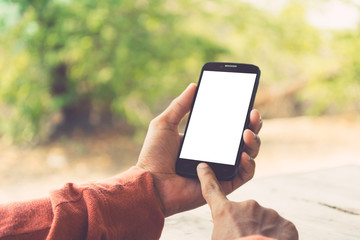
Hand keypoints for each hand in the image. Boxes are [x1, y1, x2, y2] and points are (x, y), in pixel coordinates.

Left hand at [136, 83, 261, 216]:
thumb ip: (179, 105)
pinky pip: (245, 174)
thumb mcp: (165, 124)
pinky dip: (250, 164)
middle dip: (253, 124)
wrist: (151, 183)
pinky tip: (244, 155)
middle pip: (243, 137)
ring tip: (247, 132)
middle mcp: (216, 153)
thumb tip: (194, 85)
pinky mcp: (224, 183)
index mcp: (205, 139)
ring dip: (254, 141)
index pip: (228, 125)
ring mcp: (222, 168)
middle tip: (253, 113)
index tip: (246, 102)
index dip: (240, 114)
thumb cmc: (154, 155)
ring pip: (249, 154)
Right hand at [197, 163, 298, 239]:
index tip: (203, 167)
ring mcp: (268, 213)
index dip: (207, 177)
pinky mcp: (285, 224)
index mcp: (226, 212)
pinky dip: (278, 239)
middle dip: (249, 227)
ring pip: (266, 222)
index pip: (212, 190)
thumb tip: (232, 228)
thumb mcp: (219, 237)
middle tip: (247, 239)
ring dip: (264, 233)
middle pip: (247, 215)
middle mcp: (247, 207)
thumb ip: (225, 227)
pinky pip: (281, 230)